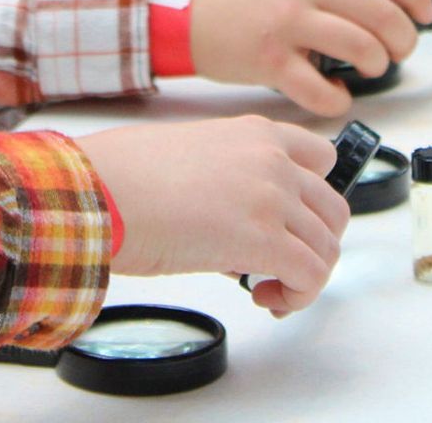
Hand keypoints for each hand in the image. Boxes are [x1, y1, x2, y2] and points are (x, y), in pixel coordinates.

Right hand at [79, 116, 349, 315]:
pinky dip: (298, 296)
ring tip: (268, 290)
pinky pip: (311, 276)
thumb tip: (237, 227)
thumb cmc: (123, 175)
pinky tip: (267, 298)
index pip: (322, 159)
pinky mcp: (264, 239)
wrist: (98, 189)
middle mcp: (273, 160)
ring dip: (305, 277)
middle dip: (313, 245)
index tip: (293, 224)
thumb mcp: (193, 155)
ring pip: (326, 248)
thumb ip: (232, 178)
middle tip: (281, 267)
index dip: (312, 200)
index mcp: (255, 133)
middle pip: (333, 210)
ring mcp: (272, 198)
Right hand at [188, 0, 431, 115]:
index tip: (425, 14)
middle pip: (381, 14)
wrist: (173, 4)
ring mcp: (286, 22)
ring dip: (376, 65)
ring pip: (360, 49)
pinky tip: (333, 96)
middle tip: (400, 51)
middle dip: (402, 39)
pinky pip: (321, 90)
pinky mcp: (268, 61)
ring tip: (369, 69)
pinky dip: (337, 100)